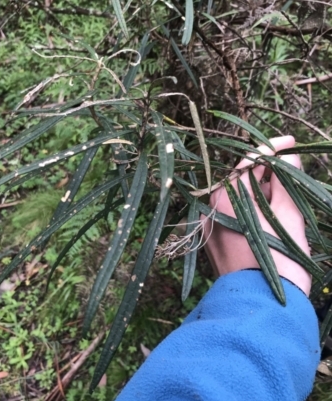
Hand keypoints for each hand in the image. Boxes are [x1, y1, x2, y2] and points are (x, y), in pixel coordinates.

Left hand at [201, 136, 311, 295]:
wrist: (260, 307)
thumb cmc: (280, 262)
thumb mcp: (289, 217)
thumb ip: (285, 183)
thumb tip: (287, 158)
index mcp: (226, 198)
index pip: (248, 161)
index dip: (272, 148)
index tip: (292, 143)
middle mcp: (210, 208)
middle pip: (238, 178)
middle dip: (264, 170)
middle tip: (290, 167)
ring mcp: (208, 224)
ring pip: (234, 196)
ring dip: (256, 189)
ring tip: (282, 191)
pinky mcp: (211, 239)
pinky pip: (229, 213)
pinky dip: (247, 207)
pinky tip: (266, 210)